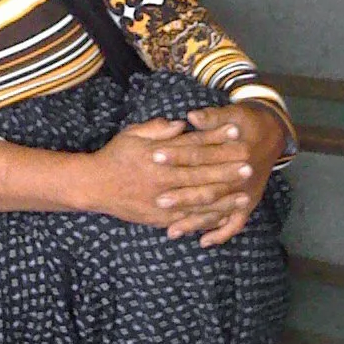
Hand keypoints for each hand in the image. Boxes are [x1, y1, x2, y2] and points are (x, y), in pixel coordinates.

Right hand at [88, 115, 257, 236]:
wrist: (93, 186)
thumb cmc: (114, 156)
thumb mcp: (133, 134)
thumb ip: (157, 129)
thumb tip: (183, 124)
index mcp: (158, 155)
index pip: (193, 145)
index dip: (216, 137)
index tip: (236, 131)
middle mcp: (162, 178)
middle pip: (201, 173)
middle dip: (227, 169)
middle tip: (250, 164)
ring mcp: (162, 201)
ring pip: (198, 200)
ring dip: (223, 198)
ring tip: (244, 194)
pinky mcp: (160, 218)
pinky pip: (187, 219)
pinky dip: (206, 219)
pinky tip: (223, 216)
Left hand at [155, 103, 286, 246]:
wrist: (273, 133)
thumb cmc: (247, 122)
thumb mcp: (233, 113)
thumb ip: (212, 117)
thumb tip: (192, 117)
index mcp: (238, 151)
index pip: (202, 154)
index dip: (178, 154)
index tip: (155, 156)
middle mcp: (244, 176)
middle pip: (209, 189)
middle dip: (184, 196)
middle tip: (159, 201)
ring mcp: (247, 193)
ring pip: (218, 211)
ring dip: (196, 222)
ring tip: (172, 230)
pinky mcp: (249, 203)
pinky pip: (235, 224)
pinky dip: (220, 234)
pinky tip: (202, 242)